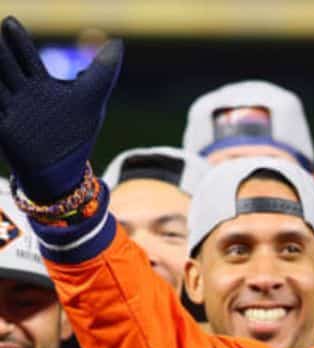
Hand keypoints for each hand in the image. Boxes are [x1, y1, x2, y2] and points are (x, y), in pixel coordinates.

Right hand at [0, 17, 121, 201]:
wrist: (63, 172)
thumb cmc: (75, 134)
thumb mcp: (91, 100)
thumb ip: (102, 72)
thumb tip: (116, 42)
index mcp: (39, 86)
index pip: (26, 58)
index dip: (18, 42)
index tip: (10, 23)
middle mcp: (21, 96)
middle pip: (6, 68)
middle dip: (1, 54)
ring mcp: (11, 113)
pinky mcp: (6, 133)